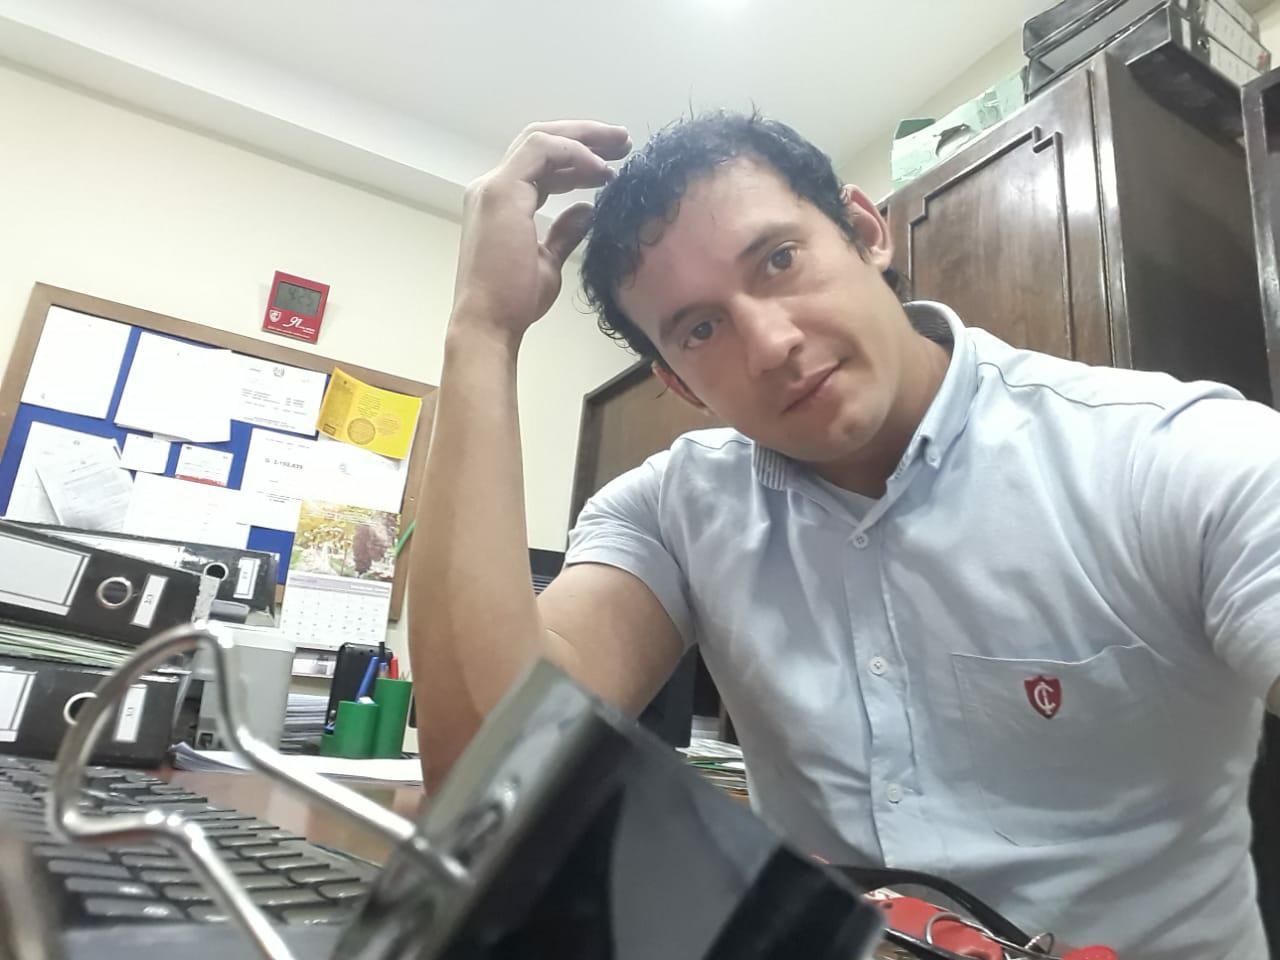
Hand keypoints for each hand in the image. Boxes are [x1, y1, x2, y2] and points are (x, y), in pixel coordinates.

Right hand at [451, 120, 631, 342]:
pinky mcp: (501, 191)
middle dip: (585, 137)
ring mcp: (494, 186)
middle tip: (624, 142)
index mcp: (503, 203)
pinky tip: (600, 169)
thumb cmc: (515, 301)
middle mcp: (493, 187)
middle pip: (541, 143)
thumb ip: (564, 234)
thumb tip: (586, 212)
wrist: (489, 323)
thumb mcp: (549, 262)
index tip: (613, 167)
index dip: (578, 161)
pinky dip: (574, 153)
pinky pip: (541, 151)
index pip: (542, 166)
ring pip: (540, 138)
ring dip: (584, 137)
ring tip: (621, 145)